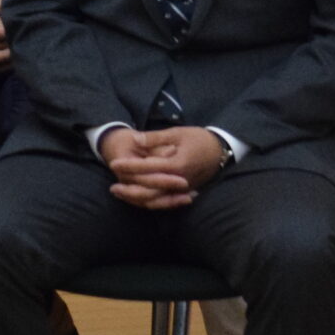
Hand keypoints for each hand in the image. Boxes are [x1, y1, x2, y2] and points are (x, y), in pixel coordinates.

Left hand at [100, 125, 222, 209]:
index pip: (148, 168)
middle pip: (150, 190)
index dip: (130, 166)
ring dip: (136, 199)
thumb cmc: (199, 139)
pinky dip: (149, 202)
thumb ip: (155, 138)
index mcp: (177, 164)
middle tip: (112, 187)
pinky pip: (164, 201)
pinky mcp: (185, 192)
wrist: (221, 151)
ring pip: (156, 200)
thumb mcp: (177, 133)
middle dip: (129, 189)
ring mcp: (183, 189)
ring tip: (119, 194)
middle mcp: (180, 181)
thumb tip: (134, 139)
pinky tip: (136, 199)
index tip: (114, 163)